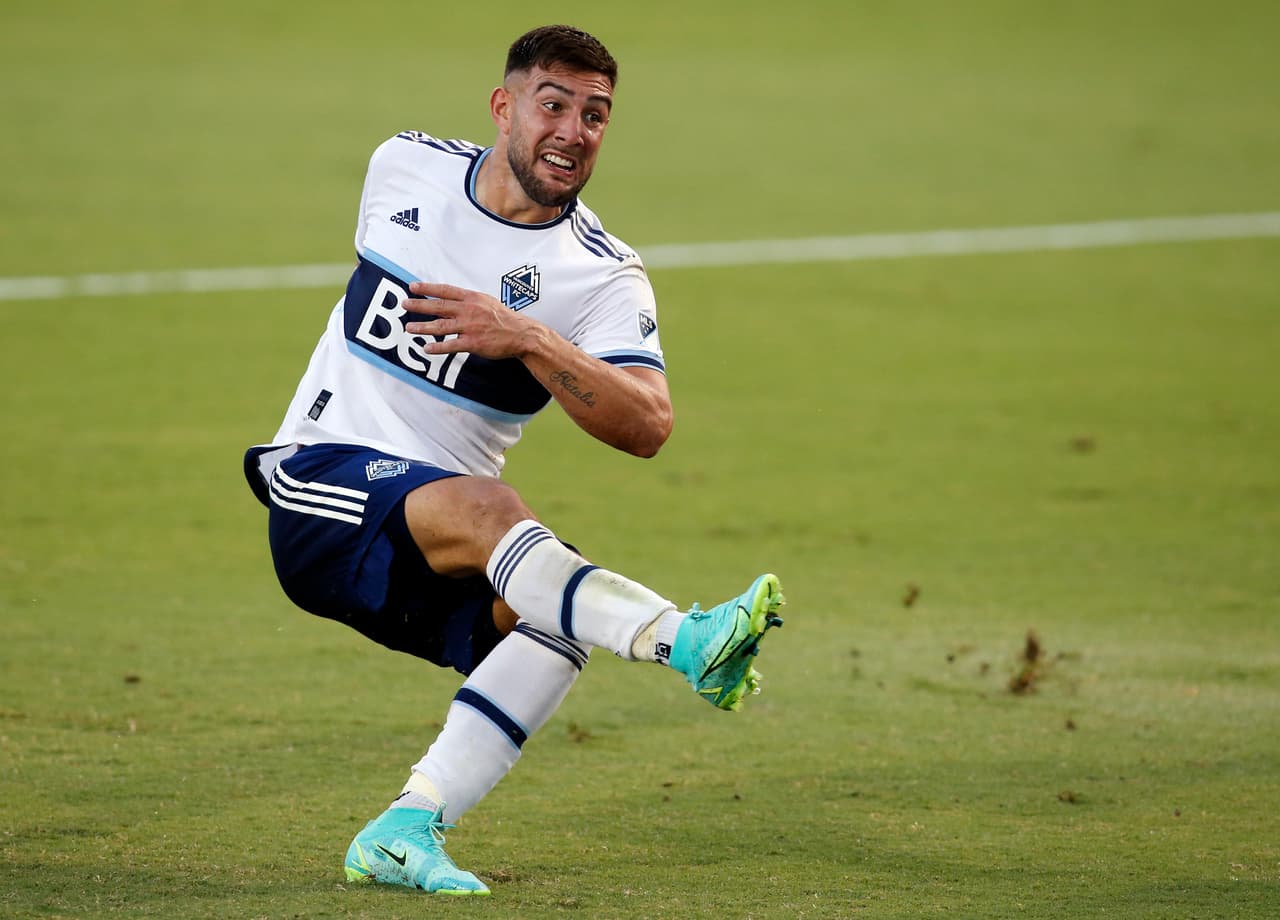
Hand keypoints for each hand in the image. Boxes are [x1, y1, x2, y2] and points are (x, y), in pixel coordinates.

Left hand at [403, 282, 535, 359]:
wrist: (522, 334)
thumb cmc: (504, 319)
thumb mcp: (487, 302)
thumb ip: (468, 302)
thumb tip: (450, 302)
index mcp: (472, 298)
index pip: (446, 290)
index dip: (428, 288)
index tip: (413, 287)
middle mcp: (469, 310)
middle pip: (439, 306)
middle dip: (419, 305)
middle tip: (404, 304)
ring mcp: (470, 327)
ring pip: (441, 326)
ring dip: (423, 327)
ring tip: (409, 328)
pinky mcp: (474, 343)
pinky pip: (451, 345)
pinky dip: (438, 347)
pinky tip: (426, 348)